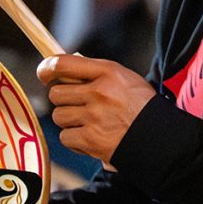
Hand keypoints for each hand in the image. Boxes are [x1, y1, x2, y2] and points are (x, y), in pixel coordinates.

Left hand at [38, 54, 154, 164]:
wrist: (158, 137)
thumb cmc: (141, 106)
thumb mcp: (123, 77)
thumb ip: (95, 73)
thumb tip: (65, 70)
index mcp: (107, 72)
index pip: (63, 64)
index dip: (47, 68)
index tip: (44, 73)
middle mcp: (98, 92)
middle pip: (56, 93)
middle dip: (62, 99)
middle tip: (76, 104)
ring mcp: (93, 117)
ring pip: (58, 116)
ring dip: (68, 120)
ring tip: (87, 122)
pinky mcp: (91, 140)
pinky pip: (65, 137)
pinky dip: (74, 139)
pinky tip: (90, 137)